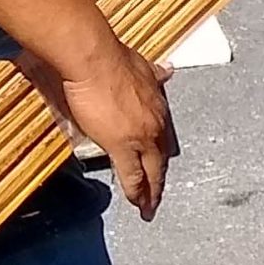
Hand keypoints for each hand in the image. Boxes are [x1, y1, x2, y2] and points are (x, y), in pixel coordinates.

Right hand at [23, 36, 178, 217]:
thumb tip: (168, 70)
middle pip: (161, 157)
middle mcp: (156, 122)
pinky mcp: (122, 145)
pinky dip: (138, 193)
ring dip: (152, 190)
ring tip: (150, 206)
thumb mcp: (142, 65)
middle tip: (158, 194)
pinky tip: (140, 205)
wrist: (95, 59)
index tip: (161, 163)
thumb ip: (155, 73)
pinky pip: (133, 176)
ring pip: (152, 171)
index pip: (163, 135)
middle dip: (160, 177)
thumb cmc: (111, 58)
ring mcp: (142, 136)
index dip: (161, 152)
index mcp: (158, 104)